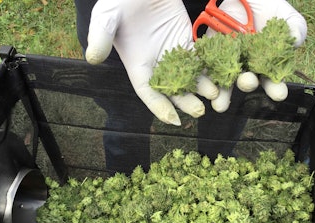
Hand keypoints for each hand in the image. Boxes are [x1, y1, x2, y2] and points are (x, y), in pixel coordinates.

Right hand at [85, 0, 218, 125]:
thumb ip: (100, 36)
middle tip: (200, 110)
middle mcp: (156, 64)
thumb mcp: (106, 17)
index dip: (158, 106)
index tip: (172, 119)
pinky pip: (200, 58)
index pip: (148, 91)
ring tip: (216, 96)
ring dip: (203, 87)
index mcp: (137, 64)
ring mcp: (173, 53)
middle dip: (186, 101)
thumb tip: (92, 58)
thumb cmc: (120, 1)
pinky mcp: (186, 41)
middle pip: (173, 88)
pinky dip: (210, 67)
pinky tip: (222, 75)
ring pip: (189, 76)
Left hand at [205, 0, 306, 110]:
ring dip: (223, 93)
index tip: (279, 93)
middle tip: (248, 82)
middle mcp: (247, 66)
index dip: (275, 88)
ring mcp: (228, 61)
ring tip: (220, 103)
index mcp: (267, 64)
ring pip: (225, 80)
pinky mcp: (210, 54)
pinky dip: (204, 76)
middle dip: (247, 84)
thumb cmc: (269, 9)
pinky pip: (206, 66)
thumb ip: (294, 28)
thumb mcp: (285, 16)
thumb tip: (295, 40)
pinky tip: (204, 85)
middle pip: (247, 81)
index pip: (272, 80)